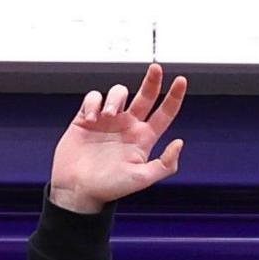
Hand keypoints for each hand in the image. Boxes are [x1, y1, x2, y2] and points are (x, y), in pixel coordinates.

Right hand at [48, 62, 186, 214]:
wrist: (77, 191)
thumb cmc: (108, 188)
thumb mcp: (141, 179)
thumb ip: (164, 165)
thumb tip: (179, 143)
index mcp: (143, 138)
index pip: (164, 112)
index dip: (174, 96)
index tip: (181, 80)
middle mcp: (127, 126)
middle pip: (145, 95)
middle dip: (152, 80)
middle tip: (156, 68)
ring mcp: (107, 121)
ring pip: (118, 93)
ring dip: (115, 98)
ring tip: (108, 114)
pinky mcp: (86, 120)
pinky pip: (93, 99)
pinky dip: (94, 103)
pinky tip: (91, 118)